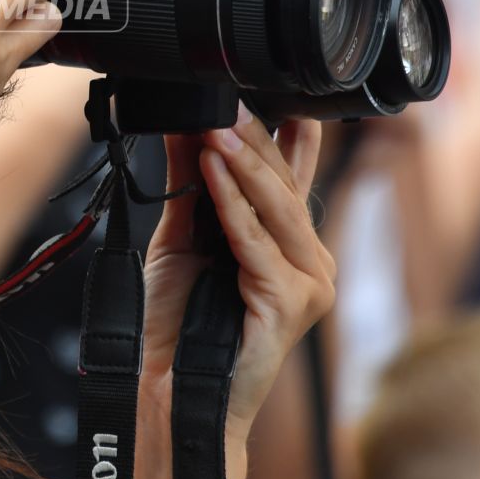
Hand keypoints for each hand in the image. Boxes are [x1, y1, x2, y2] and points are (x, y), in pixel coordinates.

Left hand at [138, 111, 334, 436]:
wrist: (170, 388)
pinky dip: (233, 205)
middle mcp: (309, 262)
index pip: (293, 177)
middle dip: (256, 139)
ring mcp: (308, 284)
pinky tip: (214, 172)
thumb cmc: (178, 323)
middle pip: (284, 187)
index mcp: (290, 246)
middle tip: (228, 98)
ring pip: (277, 209)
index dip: (285, 134)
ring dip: (244, 165)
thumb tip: (183, 125)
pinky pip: (258, 242)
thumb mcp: (181, 237)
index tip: (273, 90)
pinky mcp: (292, 303)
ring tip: (217, 126)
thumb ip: (189, 183)